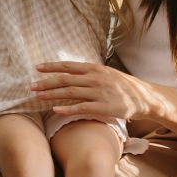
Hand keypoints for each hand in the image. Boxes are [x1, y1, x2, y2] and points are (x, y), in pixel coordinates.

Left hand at [31, 60, 161, 121]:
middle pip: (65, 80)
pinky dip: (67, 109)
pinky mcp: (103, 107)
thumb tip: (71, 71)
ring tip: (38, 97)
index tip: (37, 68)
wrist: (145, 98)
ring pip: (70, 93)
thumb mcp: (106, 73)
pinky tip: (55, 110)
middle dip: (46, 82)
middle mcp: (94, 79)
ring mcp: (99, 93)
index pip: (68, 66)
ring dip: (52, 95)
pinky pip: (81, 108)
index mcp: (94, 69)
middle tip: (31, 86)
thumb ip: (89, 72)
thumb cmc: (123, 86)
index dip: (51, 67)